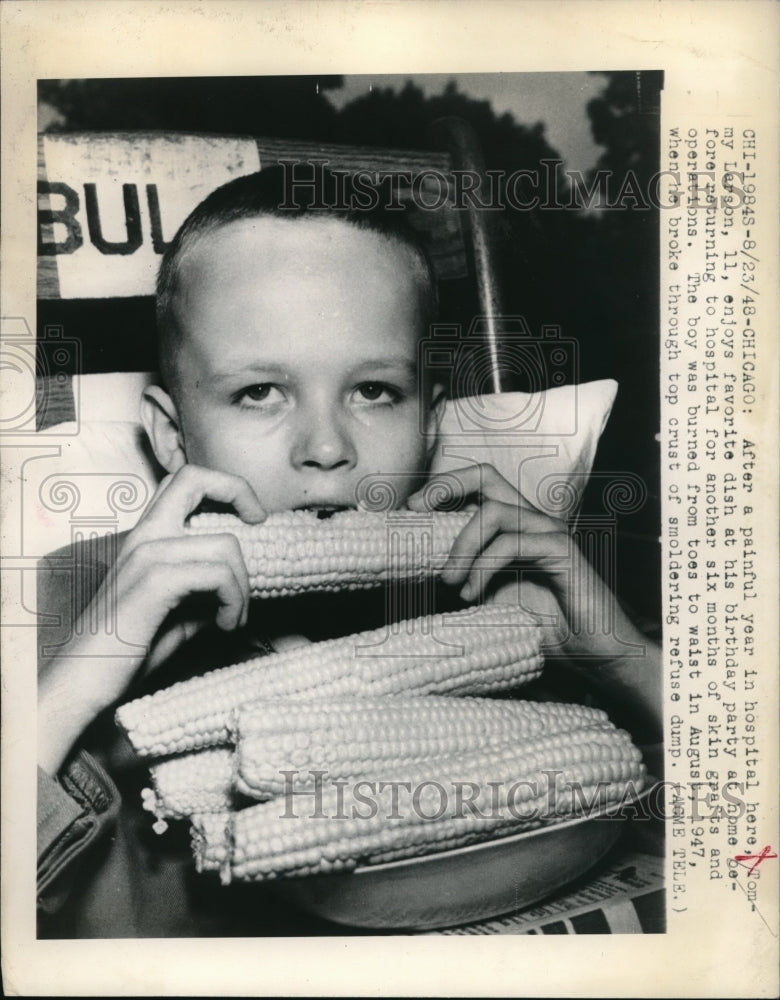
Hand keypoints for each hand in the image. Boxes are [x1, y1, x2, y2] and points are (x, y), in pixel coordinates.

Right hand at [38, 466, 264, 772]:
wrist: (83, 682)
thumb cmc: (126, 652)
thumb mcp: (177, 613)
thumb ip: (204, 592)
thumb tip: (240, 586)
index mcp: (146, 537)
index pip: (184, 481)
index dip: (226, 486)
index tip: (252, 516)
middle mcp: (144, 536)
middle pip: (195, 478)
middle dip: (240, 492)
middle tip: (259, 526)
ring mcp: (147, 556)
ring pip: (224, 544)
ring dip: (243, 585)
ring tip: (234, 618)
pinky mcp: (154, 583)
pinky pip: (217, 575)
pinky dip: (235, 602)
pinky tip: (227, 626)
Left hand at [407, 463, 660, 739]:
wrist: (592, 654)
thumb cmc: (542, 628)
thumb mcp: (487, 601)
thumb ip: (459, 580)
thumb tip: (412, 573)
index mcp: (513, 526)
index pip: (477, 484)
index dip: (441, 487)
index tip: (408, 509)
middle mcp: (531, 520)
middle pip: (486, 475)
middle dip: (445, 487)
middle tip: (417, 513)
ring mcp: (548, 532)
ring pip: (494, 512)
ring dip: (462, 545)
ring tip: (449, 581)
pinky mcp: (562, 551)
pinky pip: (513, 544)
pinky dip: (484, 567)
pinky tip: (472, 594)